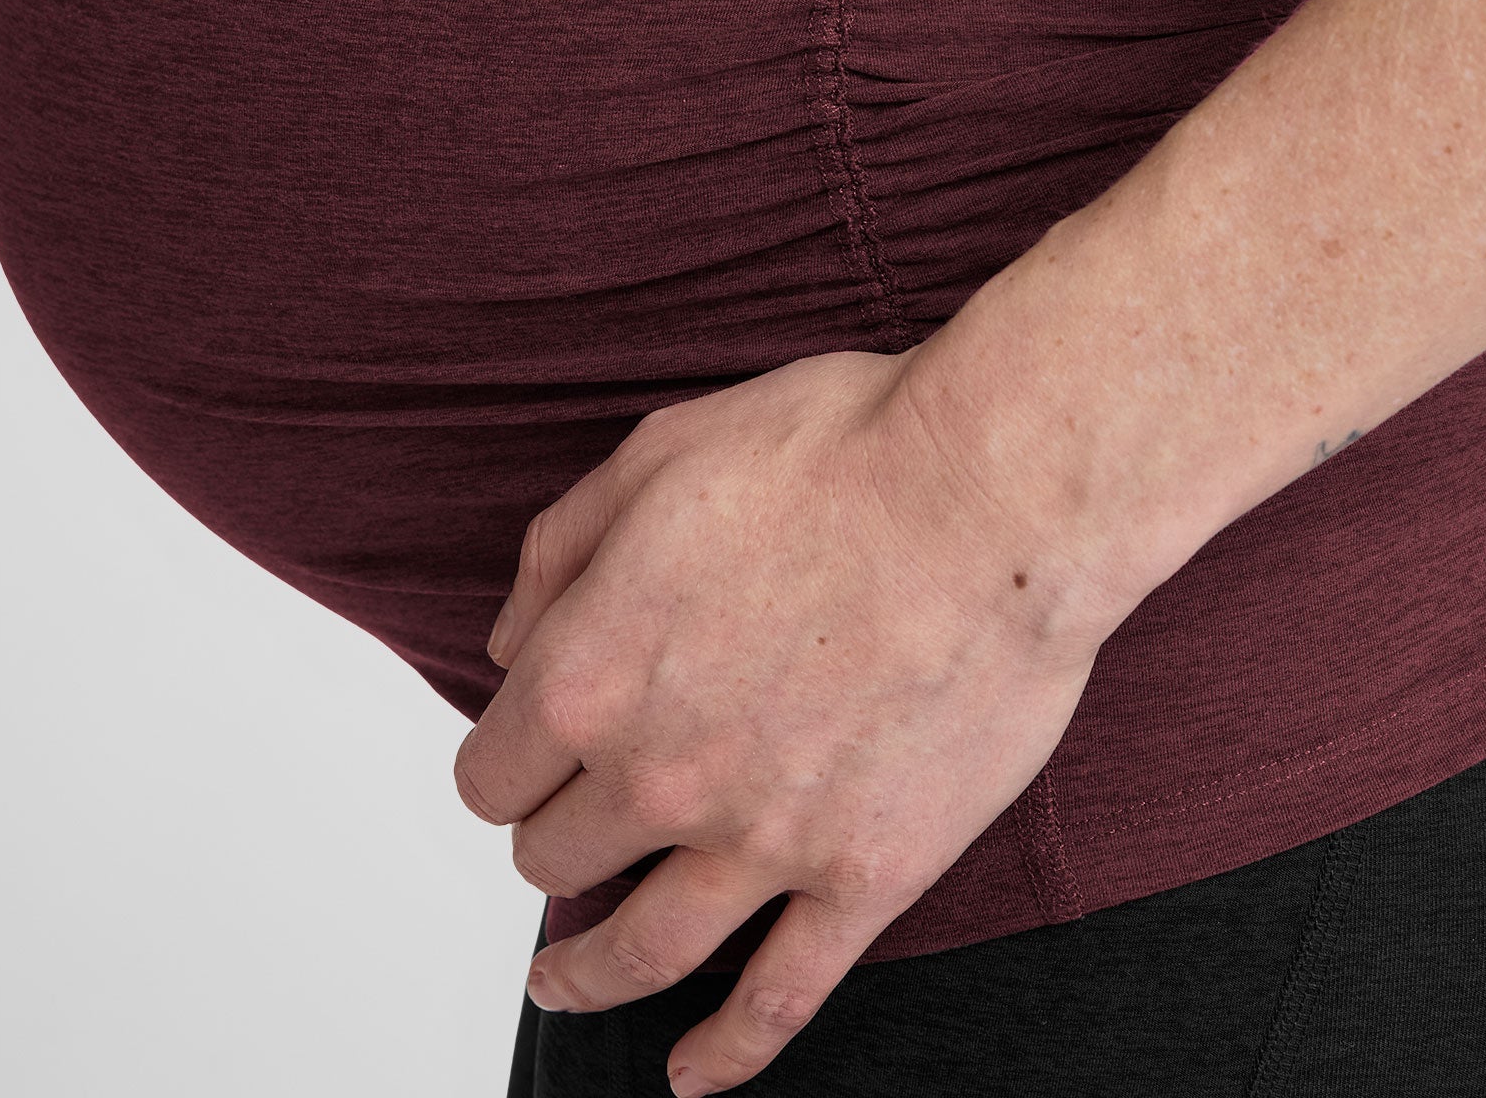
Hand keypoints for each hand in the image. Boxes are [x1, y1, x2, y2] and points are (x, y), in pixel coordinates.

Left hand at [452, 344, 1105, 1094]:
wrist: (993, 491)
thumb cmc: (837, 450)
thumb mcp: (657, 453)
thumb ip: (557, 556)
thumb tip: (507, 646)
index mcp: (591, 673)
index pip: (491, 774)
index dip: (505, 764)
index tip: (529, 757)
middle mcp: (658, 776)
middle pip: (556, 860)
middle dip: (557, 838)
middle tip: (582, 821)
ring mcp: (764, 840)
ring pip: (642, 951)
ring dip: (586, 976)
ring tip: (565, 982)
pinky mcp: (865, 874)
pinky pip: (780, 1001)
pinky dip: (725, 1052)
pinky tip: (691, 1072)